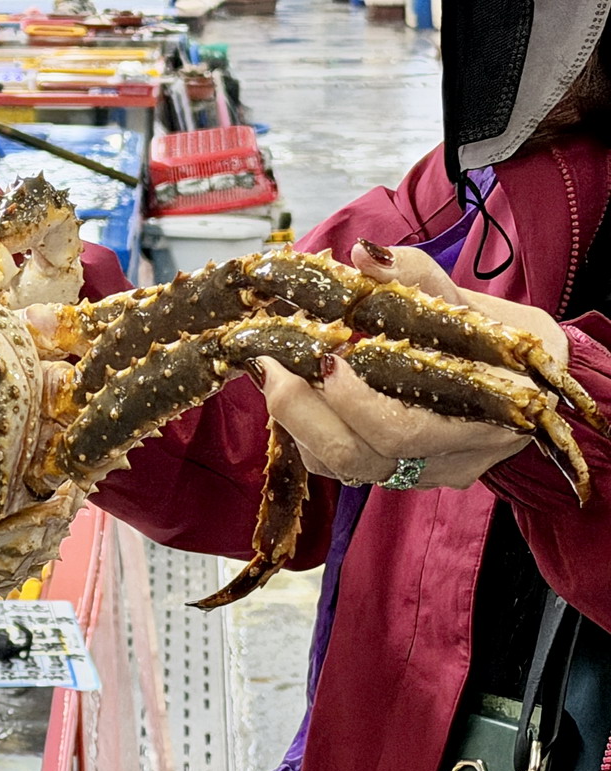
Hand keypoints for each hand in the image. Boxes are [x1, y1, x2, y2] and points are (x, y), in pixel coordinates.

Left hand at [248, 242, 569, 490]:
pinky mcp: (395, 474)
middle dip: (301, 411)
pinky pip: (340, 465)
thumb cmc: (508, 343)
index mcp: (482, 420)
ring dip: (297, 420)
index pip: (400, 431)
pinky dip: (309, 430)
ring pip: (341, 467)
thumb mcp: (475, 304)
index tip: (325, 355)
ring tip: (277, 370)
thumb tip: (363, 254)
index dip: (352, 401)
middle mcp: (446, 460)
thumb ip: (419, 279)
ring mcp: (418, 473)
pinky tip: (299, 391)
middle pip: (357, 458)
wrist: (539, 387)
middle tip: (272, 363)